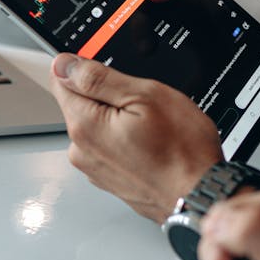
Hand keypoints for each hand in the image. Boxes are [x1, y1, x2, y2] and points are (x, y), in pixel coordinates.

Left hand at [50, 53, 222, 222]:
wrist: (199, 194)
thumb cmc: (181, 151)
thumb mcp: (145, 96)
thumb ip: (98, 78)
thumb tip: (64, 64)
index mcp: (84, 125)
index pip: (60, 80)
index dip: (84, 68)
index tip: (109, 74)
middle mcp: (81, 150)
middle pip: (80, 104)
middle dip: (107, 97)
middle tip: (143, 106)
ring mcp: (94, 168)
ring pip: (97, 126)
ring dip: (119, 120)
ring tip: (151, 130)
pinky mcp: (108, 179)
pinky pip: (110, 148)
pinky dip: (126, 142)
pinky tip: (151, 146)